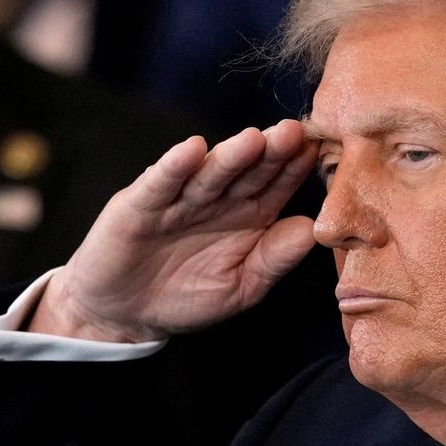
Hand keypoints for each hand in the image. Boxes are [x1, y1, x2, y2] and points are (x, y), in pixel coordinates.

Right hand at [28, 119, 318, 341]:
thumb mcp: (242, 285)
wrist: (128, 314)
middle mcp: (219, 199)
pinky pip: (161, 183)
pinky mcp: (140, 204)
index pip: (277, 185)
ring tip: (254, 139)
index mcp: (250, 214)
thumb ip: (274, 258)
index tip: (318, 150)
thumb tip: (312, 230)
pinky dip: (175, 167)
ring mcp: (181, 198)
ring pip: (210, 173)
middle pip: (249, 171)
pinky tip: (192, 150)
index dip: (295, 169)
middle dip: (271, 152)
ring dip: (231, 156)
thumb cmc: (190, 296)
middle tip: (294, 132)